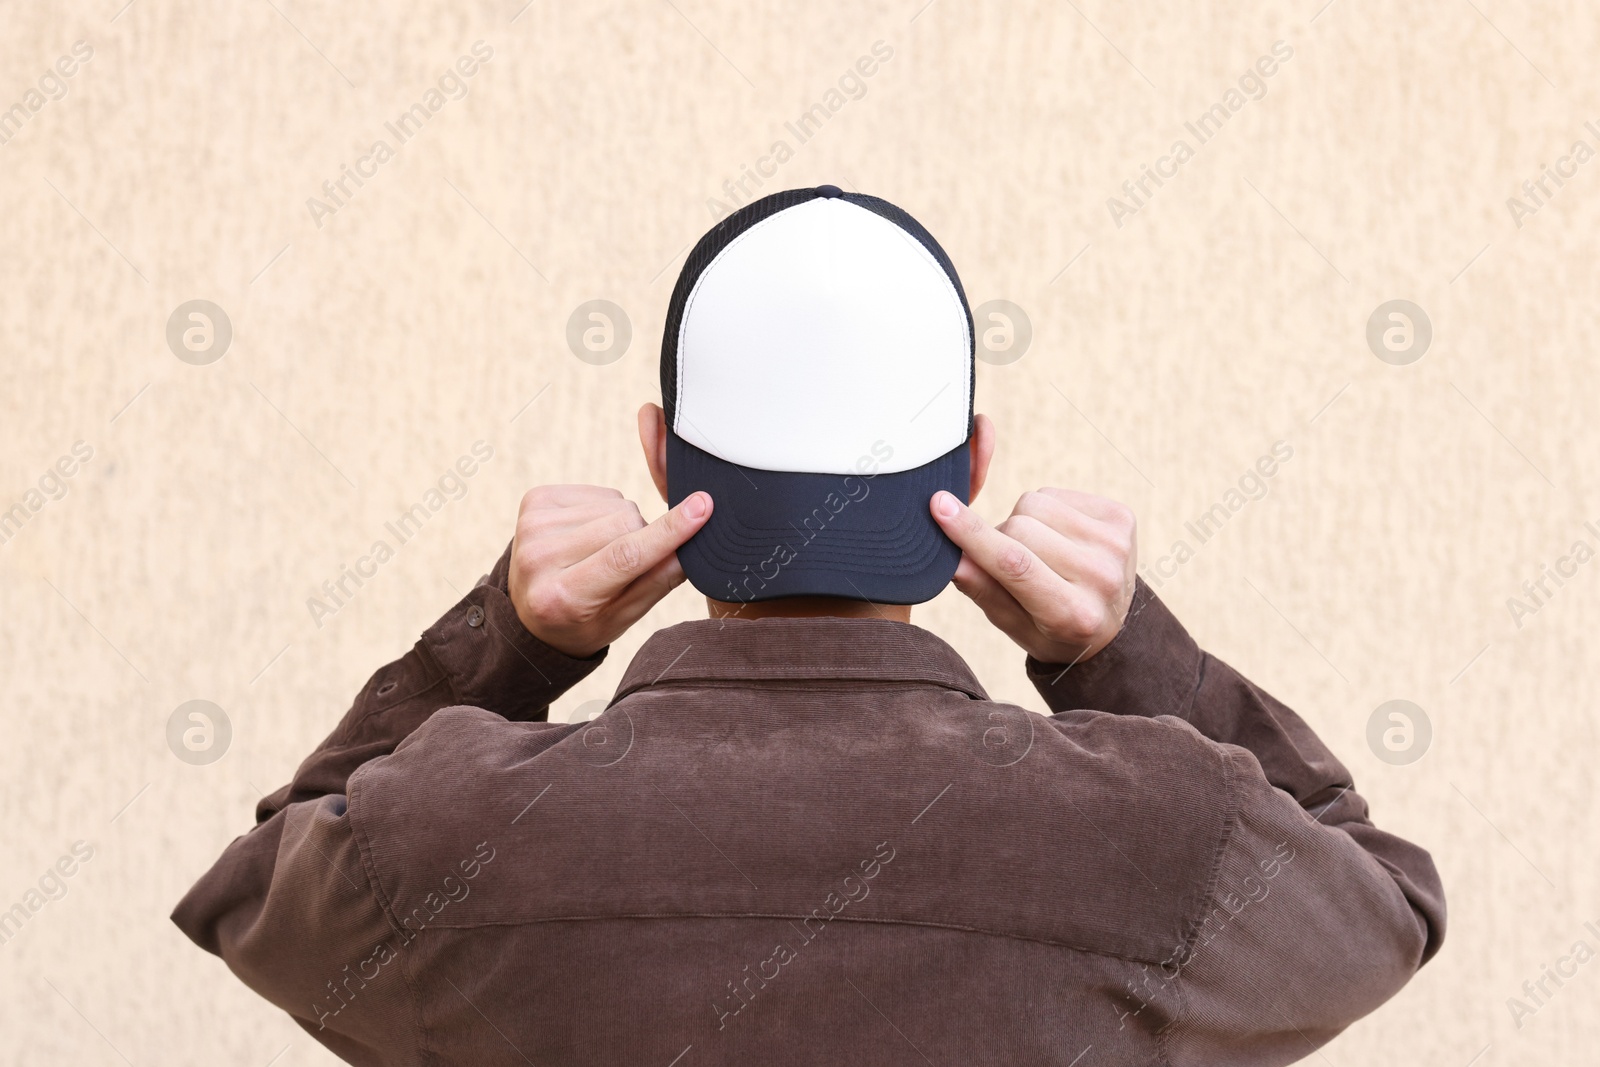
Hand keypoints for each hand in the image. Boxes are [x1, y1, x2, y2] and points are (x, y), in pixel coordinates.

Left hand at [508, 485, 712, 656]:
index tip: (702, 507)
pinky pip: (598, 493)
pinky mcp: (533, 501)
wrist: (525, 610)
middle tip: (628, 564)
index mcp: (561, 598)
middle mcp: (537, 559)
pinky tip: (589, 535)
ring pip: (614, 505)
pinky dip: (605, 511)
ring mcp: (530, 526)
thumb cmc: (582, 620)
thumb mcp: (623, 618)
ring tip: (601, 552)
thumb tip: (694, 540)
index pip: (625, 556)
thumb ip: (659, 580)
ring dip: (623, 525)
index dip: (668, 531)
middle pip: (624, 523)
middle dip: (643, 536)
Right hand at [931, 488, 1135, 665]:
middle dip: (999, 537)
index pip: (1015, 564)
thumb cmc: (1052, 628)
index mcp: (1073, 615)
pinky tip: (1058, 538)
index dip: (973, 534)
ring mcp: (1117, 544)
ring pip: (1036, 503)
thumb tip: (954, 556)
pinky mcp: (1122, 517)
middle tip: (1010, 562)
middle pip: (1020, 528)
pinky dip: (1045, 512)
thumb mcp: (1014, 626)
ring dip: (1023, 522)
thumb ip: (983, 590)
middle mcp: (1102, 578)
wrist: (1113, 622)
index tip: (939, 506)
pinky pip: (1056, 494)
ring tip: (1038, 551)